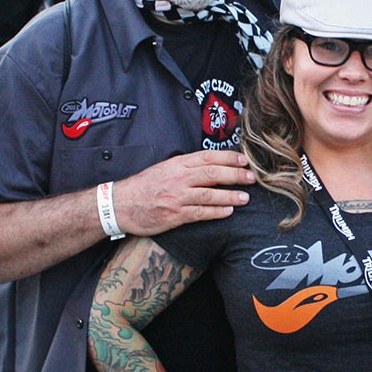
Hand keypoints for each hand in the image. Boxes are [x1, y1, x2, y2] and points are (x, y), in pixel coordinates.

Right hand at [113, 150, 256, 234]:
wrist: (120, 204)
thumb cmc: (145, 186)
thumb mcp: (165, 168)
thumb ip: (187, 166)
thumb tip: (213, 164)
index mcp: (177, 164)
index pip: (208, 157)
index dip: (229, 158)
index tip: (244, 160)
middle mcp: (178, 179)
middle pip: (212, 173)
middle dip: (235, 175)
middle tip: (252, 178)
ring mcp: (177, 197)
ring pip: (209, 194)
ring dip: (230, 195)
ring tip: (245, 198)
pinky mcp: (174, 215)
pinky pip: (200, 213)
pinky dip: (216, 212)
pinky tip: (229, 211)